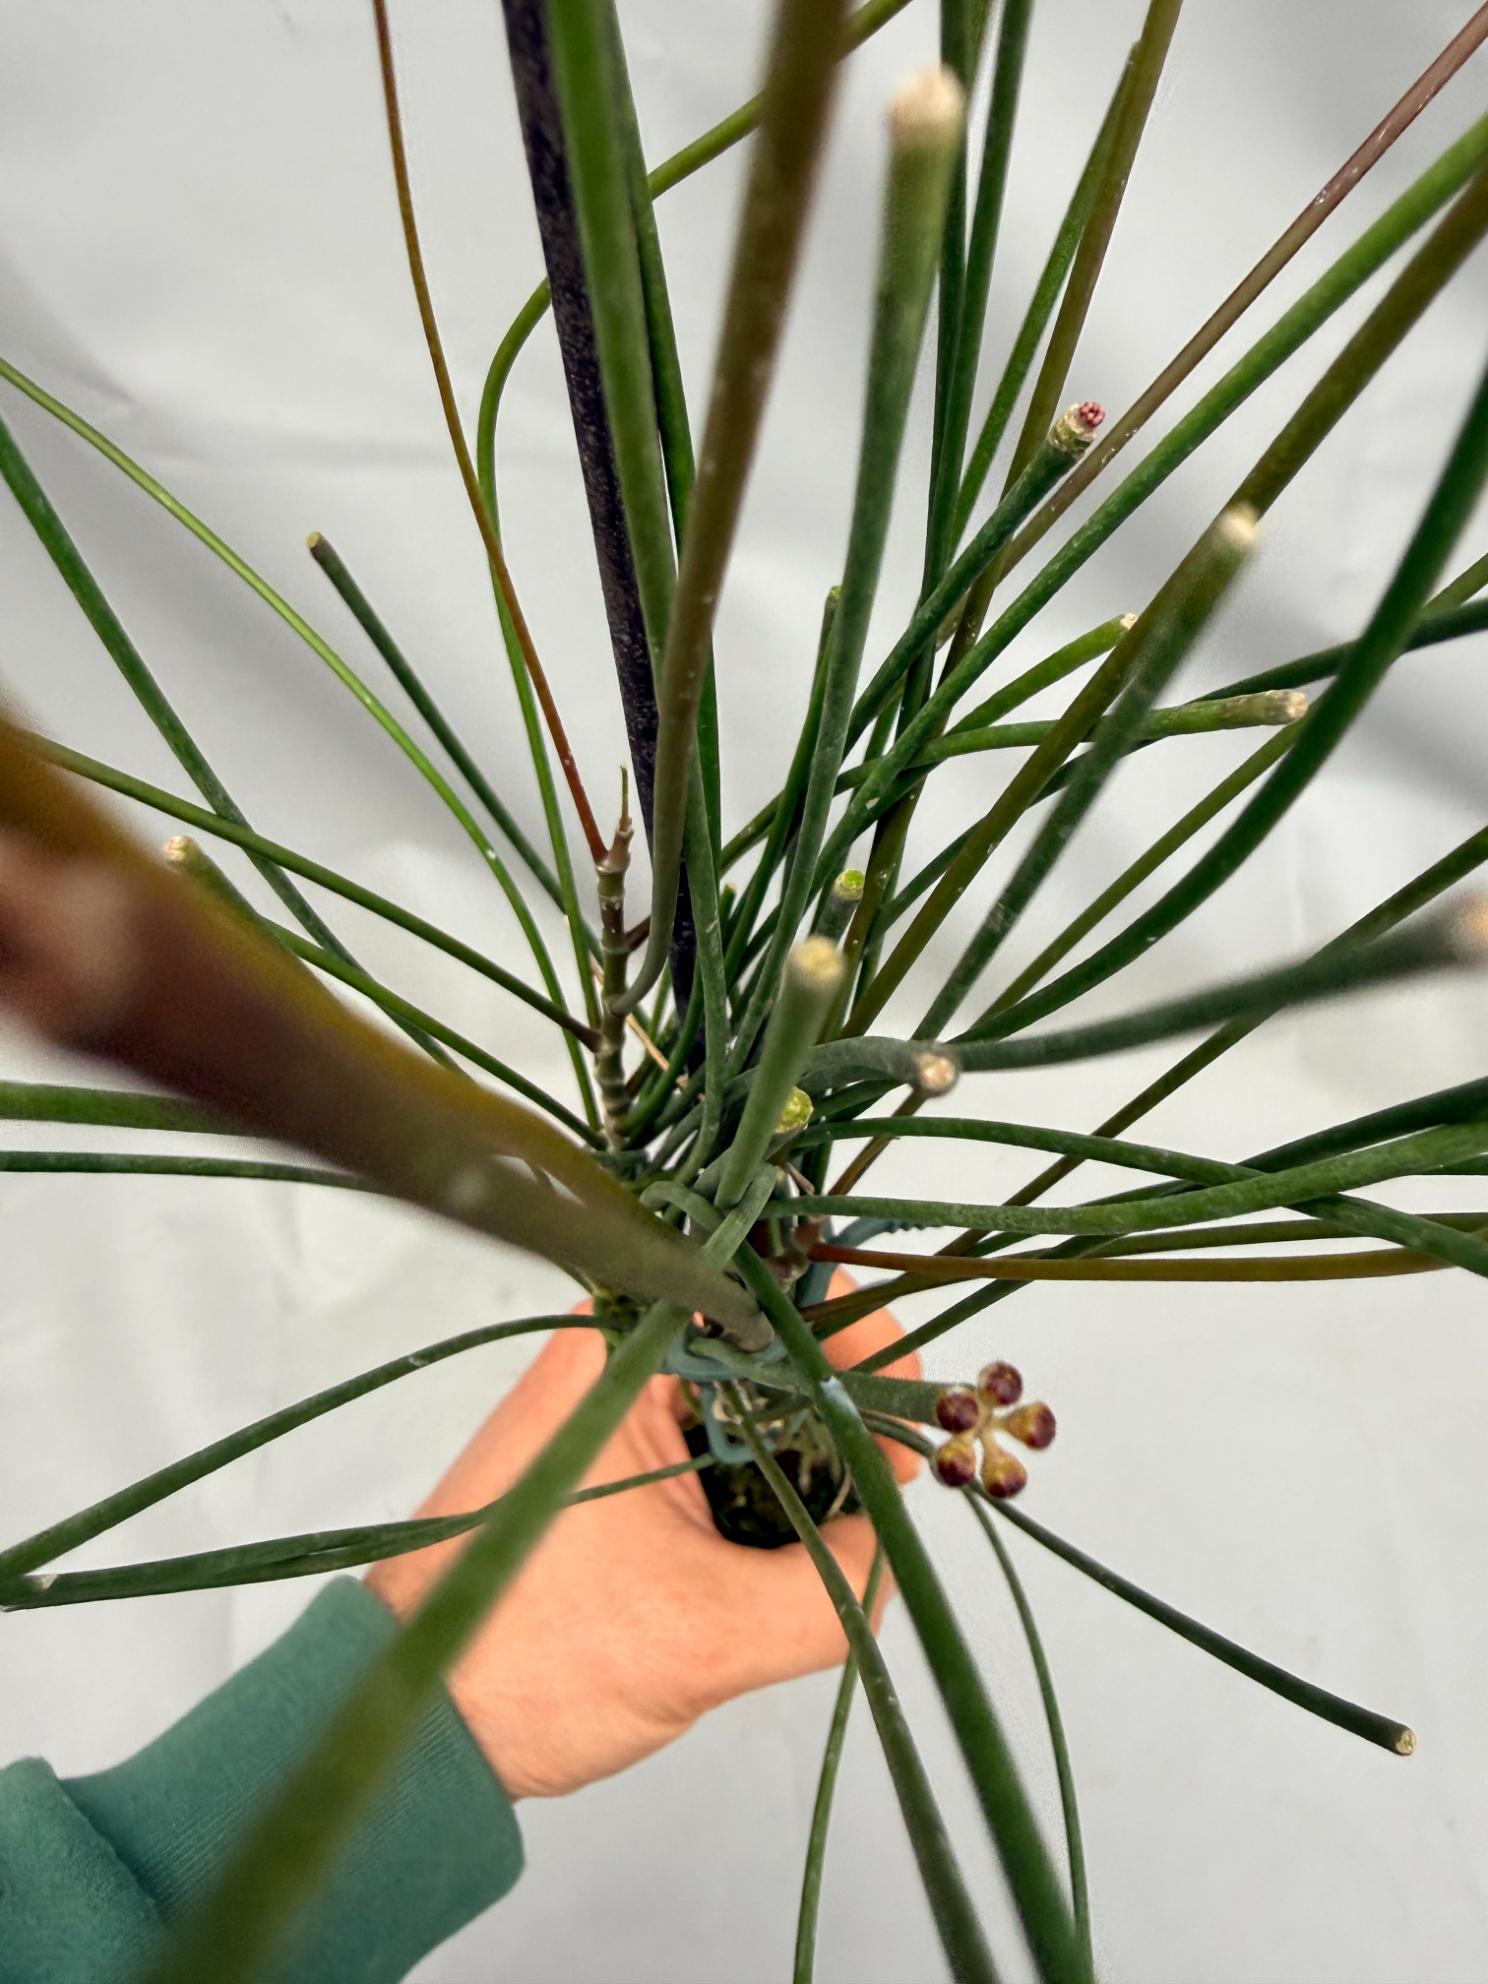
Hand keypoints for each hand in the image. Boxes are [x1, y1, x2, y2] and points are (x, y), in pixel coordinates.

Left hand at [366, 1278, 918, 1799]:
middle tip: (901, 1471)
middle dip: (840, 1404)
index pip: (768, 1295)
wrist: (414, 1726)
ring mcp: (607, 1412)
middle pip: (762, 1343)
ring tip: (862, 1510)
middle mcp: (611, 1356)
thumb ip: (830, 1589)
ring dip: (805, 1451)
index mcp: (620, 1348)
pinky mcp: (606, 1466)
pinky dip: (761, 1486)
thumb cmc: (532, 1659)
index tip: (910, 1407)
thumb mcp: (709, 1634)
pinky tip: (801, 1538)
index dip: (856, 1341)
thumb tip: (893, 1545)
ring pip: (742, 1402)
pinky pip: (710, 1448)